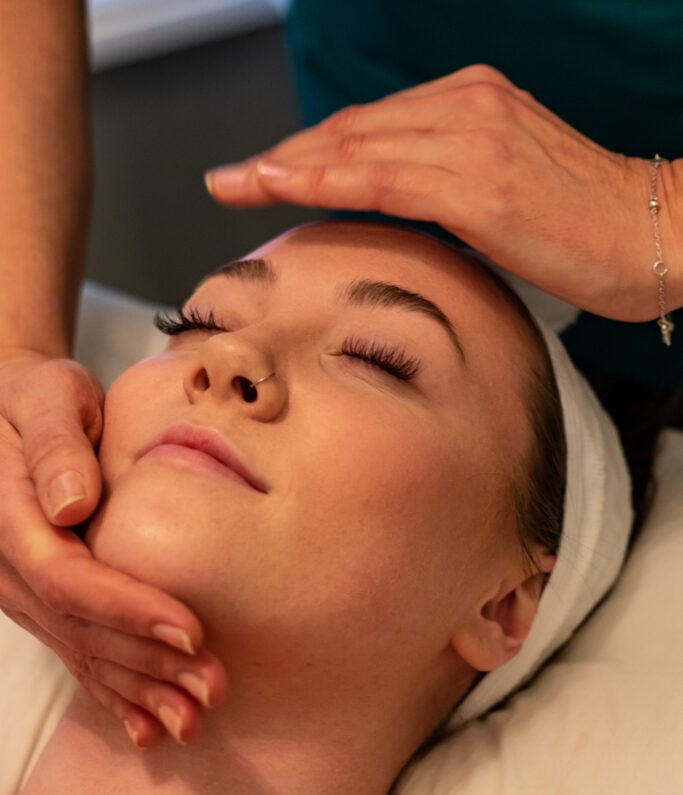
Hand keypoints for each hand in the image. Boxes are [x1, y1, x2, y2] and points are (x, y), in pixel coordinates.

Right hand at [0, 354, 226, 747]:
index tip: (190, 631)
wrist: (12, 420)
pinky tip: (149, 729)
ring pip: (83, 654)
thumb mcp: (45, 397)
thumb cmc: (38, 400)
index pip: (71, 580)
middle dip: (150, 665)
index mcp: (9, 520)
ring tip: (193, 721)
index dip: (130, 610)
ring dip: (140, 691)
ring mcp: (23, 595)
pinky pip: (77, 657)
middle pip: (83, 631)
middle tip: (212, 689)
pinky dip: (115, 694)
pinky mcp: (43, 605)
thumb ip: (55, 445)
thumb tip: (71, 506)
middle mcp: (11, 570)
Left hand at [205, 64, 681, 321]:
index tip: (264, 170)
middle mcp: (468, 104)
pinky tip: (279, 184)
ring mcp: (472, 136)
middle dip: (284, 156)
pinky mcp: (477, 182)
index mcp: (474, 102)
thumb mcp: (508, 190)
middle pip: (351, 127)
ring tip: (234, 185)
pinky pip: (379, 175)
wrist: (652, 235)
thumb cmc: (586, 224)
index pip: (372, 125)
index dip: (310, 149)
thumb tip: (402, 213)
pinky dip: (321, 177)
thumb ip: (451, 187)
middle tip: (230, 178)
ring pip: (354, 144)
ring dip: (286, 166)